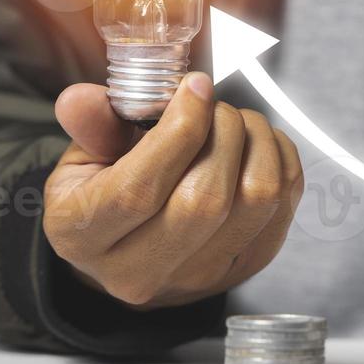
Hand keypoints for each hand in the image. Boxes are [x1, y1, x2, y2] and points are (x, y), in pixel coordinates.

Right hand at [42, 73, 302, 309]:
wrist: (131, 249)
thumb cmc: (105, 191)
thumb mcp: (82, 156)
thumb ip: (91, 124)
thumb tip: (80, 99)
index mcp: (83, 236)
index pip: (139, 192)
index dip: (178, 132)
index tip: (195, 87)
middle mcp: (138, 270)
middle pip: (204, 202)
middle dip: (222, 133)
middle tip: (214, 104)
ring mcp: (198, 275)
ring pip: (256, 201)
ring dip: (257, 142)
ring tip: (235, 120)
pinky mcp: (245, 266)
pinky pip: (284, 204)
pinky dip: (280, 159)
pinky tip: (256, 143)